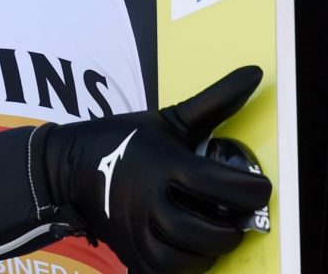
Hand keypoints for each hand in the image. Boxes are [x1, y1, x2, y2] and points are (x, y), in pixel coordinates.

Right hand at [42, 66, 271, 273]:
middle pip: (208, 231)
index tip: (259, 187)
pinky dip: (188, 263)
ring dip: (213, 248)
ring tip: (218, 231)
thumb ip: (216, 101)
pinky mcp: (131, 253)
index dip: (253, 191)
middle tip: (241, 216)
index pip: (221, 186)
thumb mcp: (169, 118)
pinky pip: (168, 270)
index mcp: (165, 164)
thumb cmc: (124, 139)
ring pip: (189, 257)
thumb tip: (255, 73)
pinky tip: (194, 246)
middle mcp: (150, 200)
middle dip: (234, 227)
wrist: (68, 167)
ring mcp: (138, 231)